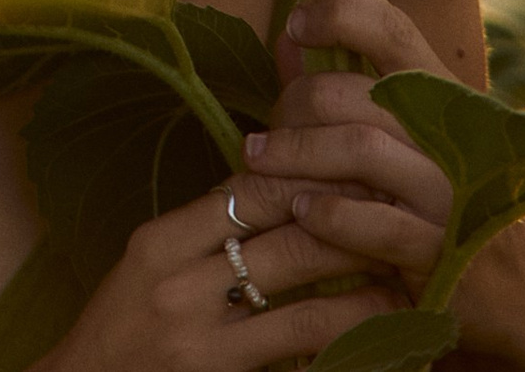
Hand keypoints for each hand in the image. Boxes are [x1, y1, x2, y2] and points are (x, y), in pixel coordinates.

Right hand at [40, 166, 393, 367]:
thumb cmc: (120, 327)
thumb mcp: (147, 266)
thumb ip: (201, 232)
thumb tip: (271, 191)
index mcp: (160, 242)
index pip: (248, 193)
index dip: (308, 179)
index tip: (352, 172)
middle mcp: (181, 285)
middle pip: (285, 243)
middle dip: (349, 231)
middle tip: (396, 221)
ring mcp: (204, 342)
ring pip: (305, 310)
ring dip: (364, 297)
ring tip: (403, 287)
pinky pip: (299, 365)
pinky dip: (343, 352)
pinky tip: (377, 345)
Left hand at [254, 0, 524, 371]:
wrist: (519, 292)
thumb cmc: (446, 197)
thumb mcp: (409, 135)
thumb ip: (347, 86)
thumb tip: (286, 38)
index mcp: (441, 92)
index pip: (389, 26)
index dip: (336, 12)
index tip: (296, 25)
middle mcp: (450, 133)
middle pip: (351, 93)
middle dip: (294, 106)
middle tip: (264, 132)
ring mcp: (450, 192)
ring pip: (358, 148)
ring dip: (295, 153)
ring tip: (257, 161)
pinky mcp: (445, 250)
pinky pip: (375, 223)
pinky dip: (329, 214)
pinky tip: (301, 212)